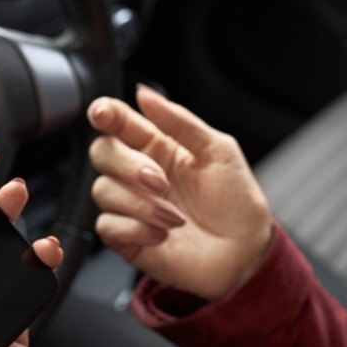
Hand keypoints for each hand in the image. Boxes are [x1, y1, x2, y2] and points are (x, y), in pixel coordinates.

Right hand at [88, 86, 271, 300]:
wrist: (244, 252)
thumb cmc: (236, 201)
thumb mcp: (220, 151)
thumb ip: (180, 121)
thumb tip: (145, 94)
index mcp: (157, 145)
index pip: (118, 121)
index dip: (104, 113)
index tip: (104, 114)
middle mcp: (138, 173)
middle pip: (102, 152)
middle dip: (128, 166)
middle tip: (161, 182)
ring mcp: (130, 205)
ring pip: (103, 191)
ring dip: (141, 205)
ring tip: (176, 217)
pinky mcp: (127, 237)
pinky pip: (107, 226)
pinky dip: (136, 229)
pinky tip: (163, 234)